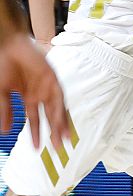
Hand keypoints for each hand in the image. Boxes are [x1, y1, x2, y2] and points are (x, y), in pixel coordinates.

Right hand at [0, 34, 68, 148]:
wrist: (9, 46)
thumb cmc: (4, 66)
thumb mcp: (2, 93)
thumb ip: (5, 111)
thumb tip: (5, 131)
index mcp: (29, 97)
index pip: (35, 119)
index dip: (36, 133)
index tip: (36, 149)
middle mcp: (40, 94)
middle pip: (50, 117)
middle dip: (53, 132)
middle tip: (58, 149)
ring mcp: (47, 86)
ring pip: (57, 109)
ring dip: (60, 123)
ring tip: (63, 138)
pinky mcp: (52, 78)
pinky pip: (58, 96)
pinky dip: (60, 107)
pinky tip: (60, 119)